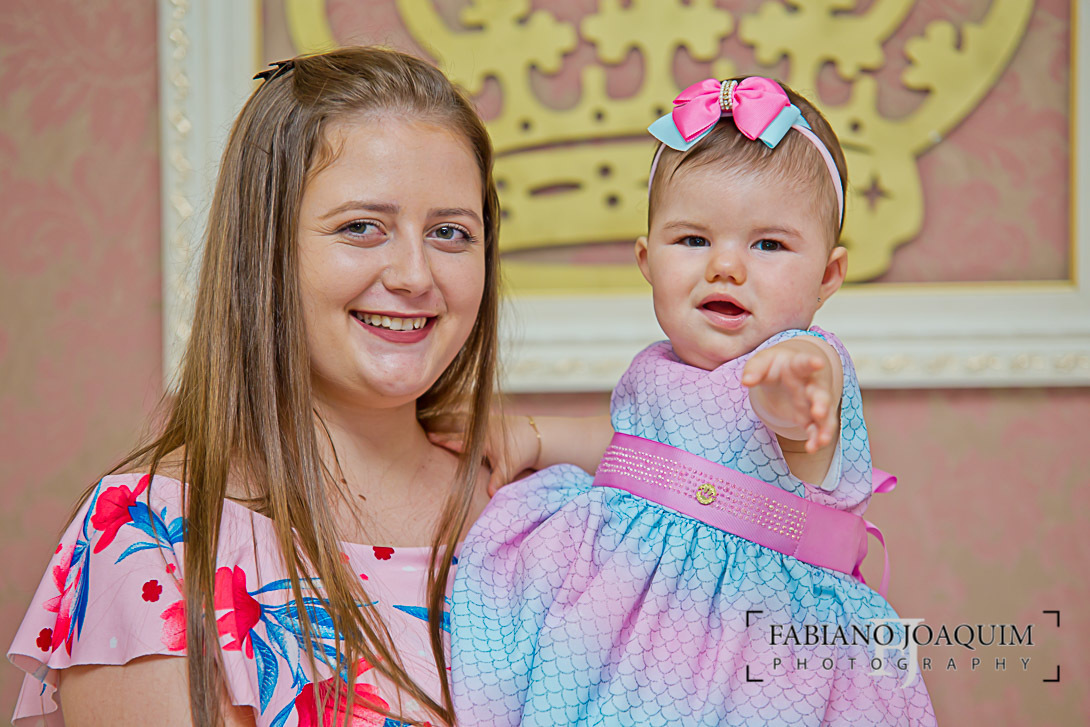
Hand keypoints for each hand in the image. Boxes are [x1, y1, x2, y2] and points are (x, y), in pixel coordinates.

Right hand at [427, 411, 540, 495]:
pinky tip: (443, 415)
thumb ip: (498, 479)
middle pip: (454, 425)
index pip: (459, 440)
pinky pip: (464, 415)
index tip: (430, 438)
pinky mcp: (484, 418)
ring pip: (458, 417)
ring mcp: (481, 420)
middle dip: (438, 426)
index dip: (444, 440)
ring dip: (444, 419)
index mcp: (482, 439)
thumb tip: (490, 494)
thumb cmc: (520, 452)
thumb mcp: (509, 467)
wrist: (534, 435)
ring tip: (426, 419)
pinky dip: (453, 415)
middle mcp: (479, 427)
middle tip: (420, 426)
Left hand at [741, 339, 838, 453]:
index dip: (811, 363)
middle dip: (822, 403)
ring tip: (822, 440)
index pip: (804, 363)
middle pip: (820, 393)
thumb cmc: (774, 366)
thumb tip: (746, 381)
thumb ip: (754, 370)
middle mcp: (810, 385)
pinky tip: (812, 449)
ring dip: (825, 427)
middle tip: (819, 411)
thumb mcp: (761, 363)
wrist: (783, 375)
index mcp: (798, 366)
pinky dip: (815, 439)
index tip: (818, 363)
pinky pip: (815, 429)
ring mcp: (812, 403)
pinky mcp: (809, 418)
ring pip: (824, 415)